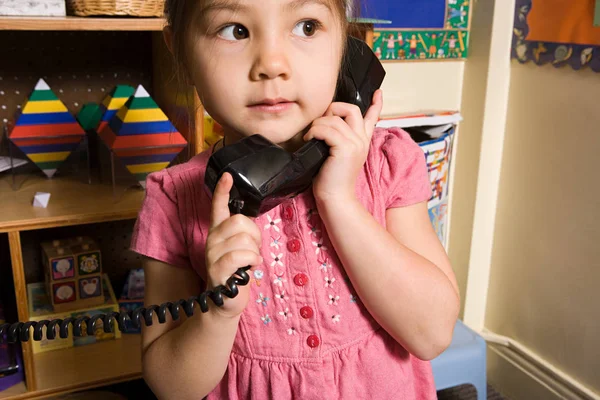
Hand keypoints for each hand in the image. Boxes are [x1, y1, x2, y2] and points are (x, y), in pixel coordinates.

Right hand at [205, 172, 262, 317]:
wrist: (227, 300)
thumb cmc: (237, 271)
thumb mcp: (241, 247)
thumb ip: (243, 232)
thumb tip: (250, 223)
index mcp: (218, 231)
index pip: (218, 206)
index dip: (222, 190)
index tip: (227, 175)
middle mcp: (212, 239)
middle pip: (239, 221)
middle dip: (255, 235)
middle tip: (253, 249)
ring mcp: (212, 254)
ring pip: (243, 239)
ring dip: (254, 251)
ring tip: (250, 262)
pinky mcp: (217, 270)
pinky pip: (240, 255)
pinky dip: (251, 260)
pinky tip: (250, 267)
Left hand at [303, 89, 383, 203]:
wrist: (335, 198)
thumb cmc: (330, 179)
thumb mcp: (336, 155)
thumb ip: (337, 140)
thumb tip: (324, 124)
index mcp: (362, 141)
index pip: (372, 118)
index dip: (375, 104)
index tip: (378, 92)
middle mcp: (362, 140)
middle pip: (351, 109)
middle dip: (332, 109)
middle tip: (320, 123)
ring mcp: (355, 143)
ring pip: (334, 118)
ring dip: (317, 124)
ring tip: (310, 137)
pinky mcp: (345, 148)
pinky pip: (326, 129)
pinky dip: (314, 131)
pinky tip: (309, 140)